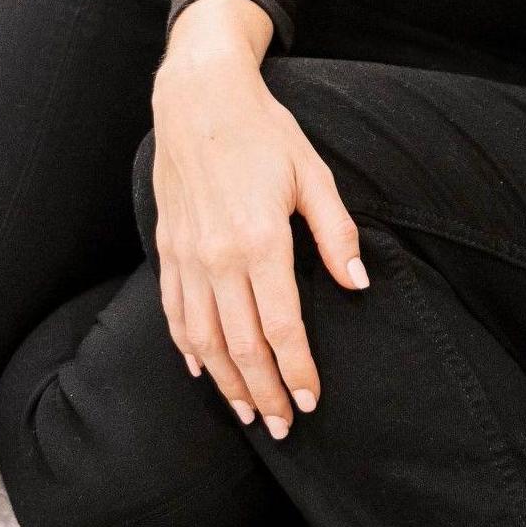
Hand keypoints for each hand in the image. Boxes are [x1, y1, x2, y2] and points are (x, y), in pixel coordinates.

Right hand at [151, 0, 368, 438]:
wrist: (199, 101)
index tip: (313, 399)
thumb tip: (357, 283)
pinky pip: (175, 314)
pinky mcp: (168, 251)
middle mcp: (218, 259)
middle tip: (285, 426)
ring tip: (250, 412)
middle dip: (266, 391)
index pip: (282, 326)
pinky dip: (189, 350)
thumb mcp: (313, 173)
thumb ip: (336, 232)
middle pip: (243, 346)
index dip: (299, 369)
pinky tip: (203, 370)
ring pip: (205, 340)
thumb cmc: (266, 132)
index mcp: (261, 241)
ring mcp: (187, 258)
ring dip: (227, 383)